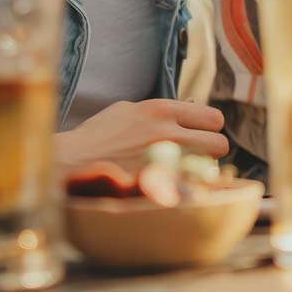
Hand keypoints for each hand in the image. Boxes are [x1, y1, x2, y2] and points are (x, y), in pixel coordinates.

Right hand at [54, 99, 227, 176]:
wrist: (71, 163)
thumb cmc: (99, 135)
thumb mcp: (129, 110)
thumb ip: (163, 109)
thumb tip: (193, 103)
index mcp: (161, 109)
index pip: (214, 118)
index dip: (210, 128)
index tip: (201, 134)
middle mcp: (167, 132)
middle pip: (220, 143)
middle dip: (212, 150)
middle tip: (198, 155)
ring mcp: (163, 161)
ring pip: (209, 168)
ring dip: (202, 171)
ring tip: (185, 171)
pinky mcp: (157, 184)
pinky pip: (191, 188)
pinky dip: (188, 188)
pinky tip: (174, 186)